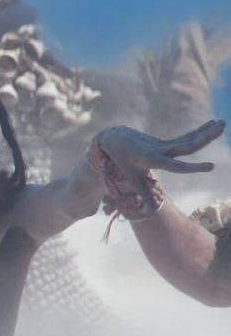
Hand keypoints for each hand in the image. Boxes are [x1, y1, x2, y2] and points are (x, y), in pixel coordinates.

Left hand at [98, 119, 224, 189]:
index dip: (192, 167)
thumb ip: (144, 194)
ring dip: (206, 131)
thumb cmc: (123, 162)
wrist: (115, 139)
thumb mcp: (132, 179)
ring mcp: (165, 144)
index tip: (211, 167)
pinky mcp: (167, 141)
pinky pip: (186, 137)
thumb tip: (151, 212)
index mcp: (152, 159)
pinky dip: (199, 131)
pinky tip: (212, 124)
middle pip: (186, 145)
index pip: (176, 166)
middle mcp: (161, 150)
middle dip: (205, 138)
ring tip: (223, 123)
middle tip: (222, 127)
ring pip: (188, 138)